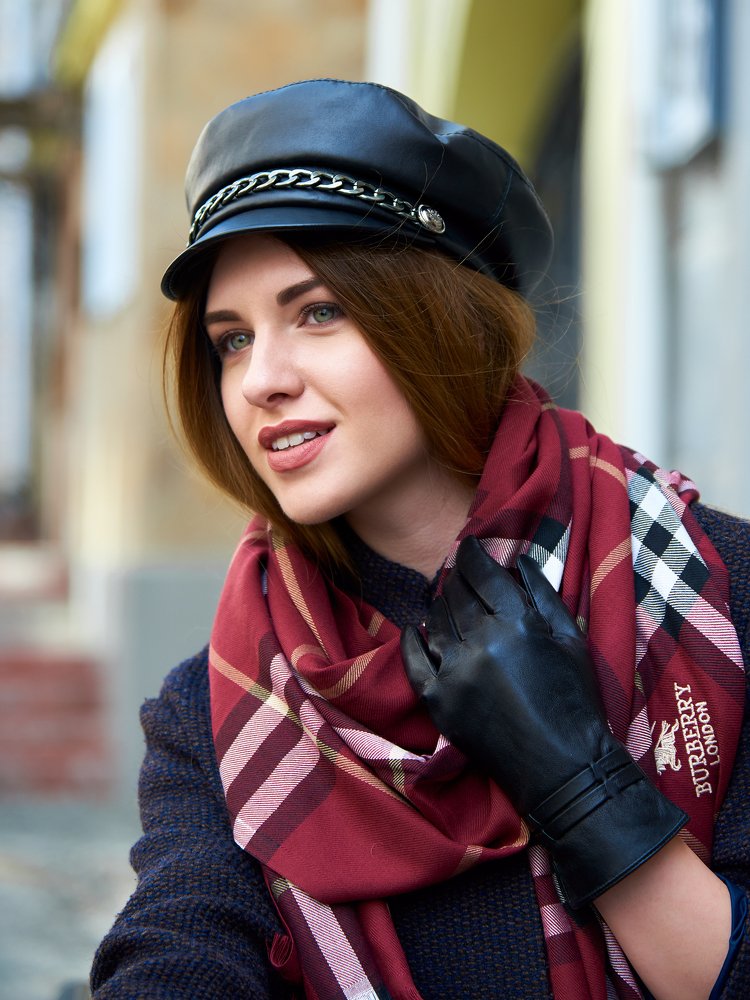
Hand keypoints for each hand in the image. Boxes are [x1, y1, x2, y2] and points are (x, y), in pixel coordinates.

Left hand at [401, 536, 685, 908]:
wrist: (563, 768)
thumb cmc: (575, 701)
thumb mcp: (571, 640)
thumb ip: (543, 595)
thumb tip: (518, 560)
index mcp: (516, 624)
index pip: (482, 574)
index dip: (472, 555)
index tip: (468, 546)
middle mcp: (480, 643)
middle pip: (456, 595)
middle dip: (457, 577)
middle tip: (459, 571)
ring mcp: (454, 673)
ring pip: (436, 622)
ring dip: (441, 605)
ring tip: (449, 599)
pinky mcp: (439, 702)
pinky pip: (414, 661)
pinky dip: (412, 640)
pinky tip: (415, 628)